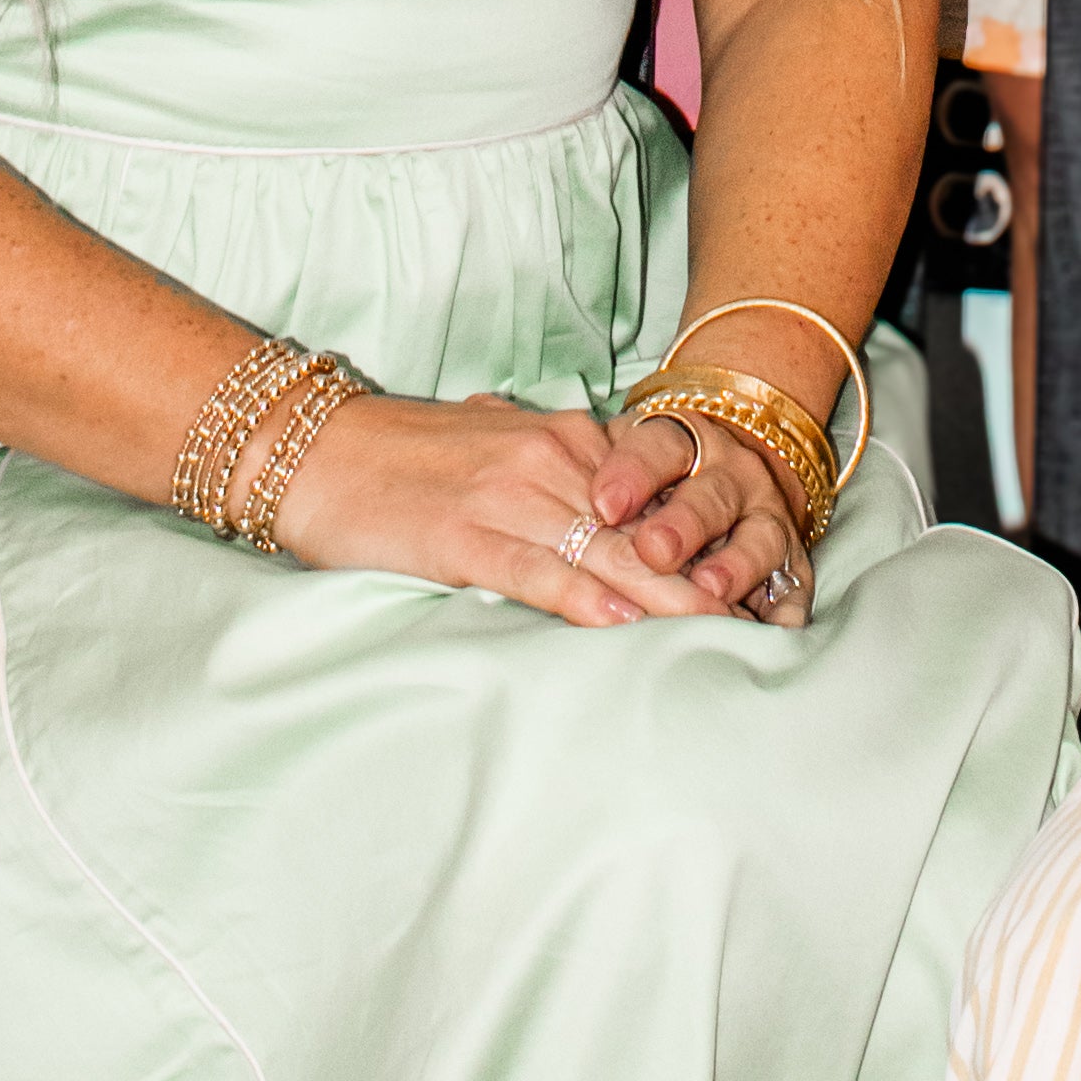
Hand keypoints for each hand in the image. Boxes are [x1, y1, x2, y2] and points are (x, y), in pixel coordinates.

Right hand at [264, 391, 767, 620]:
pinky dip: (581, 598)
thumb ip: (552, 472)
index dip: (712, 549)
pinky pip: (537, 569)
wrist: (316, 448)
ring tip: (720, 640)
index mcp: (566, 439)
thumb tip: (591, 506)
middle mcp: (552, 458)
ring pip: (608, 554)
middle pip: (649, 533)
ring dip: (666, 602)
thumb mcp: (497, 450)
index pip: (661, 500)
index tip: (761, 592)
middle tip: (764, 631)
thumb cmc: (403, 459)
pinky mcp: (464, 534)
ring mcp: (509, 493)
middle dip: (708, 585)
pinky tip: (619, 626)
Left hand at [589, 399, 820, 625]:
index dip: (632, 472)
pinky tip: (772, 631)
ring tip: (709, 587)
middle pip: (711, 494)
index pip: (658, 446)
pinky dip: (786, 612)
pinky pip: (794, 590)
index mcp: (687, 440)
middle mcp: (733, 476)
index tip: (603, 504)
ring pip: (758, 537)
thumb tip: (561, 520)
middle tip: (654, 550)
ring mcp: (767, 519)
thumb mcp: (633, 462)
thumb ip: (603, 484)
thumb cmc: (662, 480)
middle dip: (684, 522)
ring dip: (737, 563)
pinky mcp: (791, 565)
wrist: (736, 473)